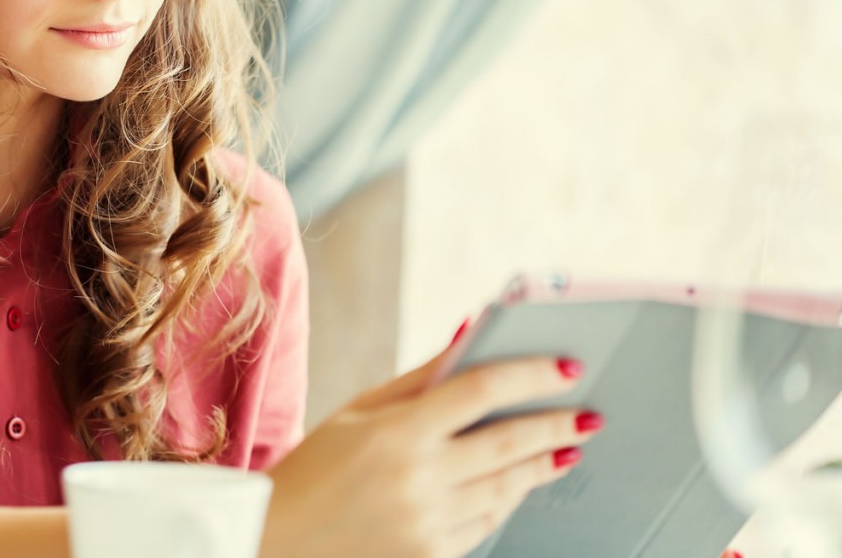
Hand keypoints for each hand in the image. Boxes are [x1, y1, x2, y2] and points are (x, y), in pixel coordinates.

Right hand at [260, 348, 600, 557]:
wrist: (277, 540)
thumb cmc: (318, 465)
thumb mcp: (361, 410)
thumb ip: (422, 376)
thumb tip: (471, 332)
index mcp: (397, 432)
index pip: (482, 391)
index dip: (530, 375)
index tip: (567, 367)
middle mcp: (417, 479)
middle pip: (508, 444)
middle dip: (557, 426)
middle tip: (589, 415)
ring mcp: (427, 524)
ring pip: (506, 489)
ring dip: (542, 466)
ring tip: (568, 448)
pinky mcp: (431, 557)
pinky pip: (486, 525)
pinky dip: (508, 501)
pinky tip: (521, 484)